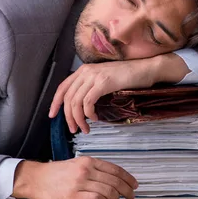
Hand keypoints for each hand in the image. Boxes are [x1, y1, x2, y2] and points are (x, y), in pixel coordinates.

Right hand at [12, 157, 137, 198]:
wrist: (37, 179)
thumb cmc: (55, 173)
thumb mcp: (76, 164)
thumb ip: (93, 169)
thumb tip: (111, 179)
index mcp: (87, 161)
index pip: (114, 168)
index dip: (127, 177)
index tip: (133, 184)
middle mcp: (85, 170)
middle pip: (114, 180)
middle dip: (126, 190)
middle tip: (130, 195)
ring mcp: (80, 183)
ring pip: (109, 191)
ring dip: (116, 198)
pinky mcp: (74, 196)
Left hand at [49, 53, 189, 133]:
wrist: (144, 69)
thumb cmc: (126, 76)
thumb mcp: (103, 79)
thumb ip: (90, 87)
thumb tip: (80, 106)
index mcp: (83, 70)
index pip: (62, 87)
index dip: (55, 103)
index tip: (53, 116)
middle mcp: (85, 71)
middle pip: (68, 97)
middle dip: (68, 117)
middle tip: (74, 129)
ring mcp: (94, 76)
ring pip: (76, 102)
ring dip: (78, 119)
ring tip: (85, 129)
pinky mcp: (103, 83)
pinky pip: (88, 102)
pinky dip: (89, 114)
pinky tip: (95, 119)